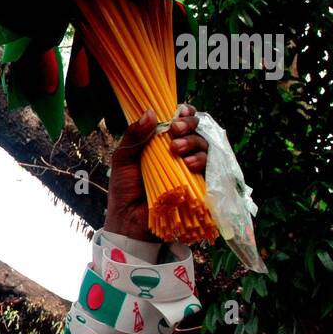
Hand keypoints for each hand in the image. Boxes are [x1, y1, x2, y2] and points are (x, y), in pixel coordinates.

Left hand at [105, 104, 207, 241]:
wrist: (129, 221)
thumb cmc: (124, 190)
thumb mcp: (123, 159)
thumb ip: (133, 136)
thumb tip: (151, 112)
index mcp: (161, 143)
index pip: (179, 121)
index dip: (184, 113)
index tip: (177, 113)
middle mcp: (179, 153)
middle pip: (195, 130)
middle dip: (189, 125)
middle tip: (175, 130)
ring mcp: (189, 168)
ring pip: (204, 146)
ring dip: (194, 143)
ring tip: (177, 150)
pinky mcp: (198, 184)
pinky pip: (209, 168)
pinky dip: (202, 161)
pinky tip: (190, 164)